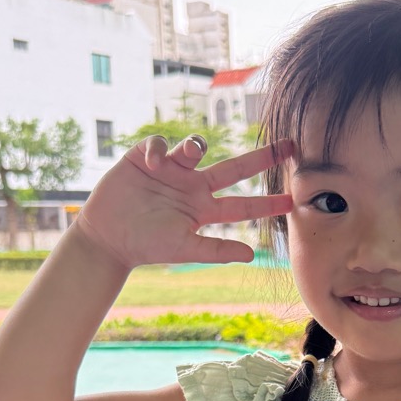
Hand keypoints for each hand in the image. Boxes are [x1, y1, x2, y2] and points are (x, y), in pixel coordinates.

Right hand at [75, 135, 293, 269]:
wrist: (107, 237)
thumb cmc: (146, 245)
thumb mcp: (183, 248)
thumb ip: (215, 249)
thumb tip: (251, 255)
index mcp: (204, 208)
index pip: (242, 205)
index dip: (266, 203)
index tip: (293, 200)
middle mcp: (193, 186)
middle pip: (235, 168)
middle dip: (261, 157)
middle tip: (289, 146)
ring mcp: (171, 170)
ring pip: (195, 147)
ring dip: (195, 147)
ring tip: (187, 155)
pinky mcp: (145, 157)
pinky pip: (159, 144)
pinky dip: (158, 150)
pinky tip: (151, 164)